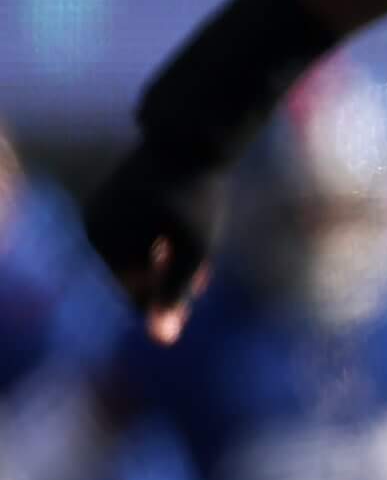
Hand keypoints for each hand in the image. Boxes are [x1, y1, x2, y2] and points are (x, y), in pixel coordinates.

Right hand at [82, 143, 221, 343]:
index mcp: (101, 241)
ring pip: (138, 255)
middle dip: (170, 279)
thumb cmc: (195, 197)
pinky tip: (182, 244)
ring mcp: (102, 212)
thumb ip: (175, 294)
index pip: (133, 294)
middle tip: (201, 277)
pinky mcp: (116, 201)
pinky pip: (136, 235)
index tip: (197, 286)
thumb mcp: (192, 250)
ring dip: (168, 263)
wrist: (195, 138)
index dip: (168, 298)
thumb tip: (161, 341)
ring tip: (196, 259)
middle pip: (135, 275)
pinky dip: (160, 242)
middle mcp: (92, 227)